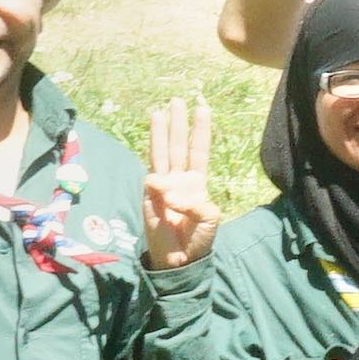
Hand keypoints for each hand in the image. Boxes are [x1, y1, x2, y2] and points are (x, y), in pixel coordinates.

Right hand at [139, 97, 222, 269]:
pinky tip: (156, 177)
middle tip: (176, 100)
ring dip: (159, 134)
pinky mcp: (149, 197)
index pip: (198, 150)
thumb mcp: (210, 220)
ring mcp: (163, 186)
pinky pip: (152, 182)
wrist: (180, 259)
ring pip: (161, 154)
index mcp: (197, 183)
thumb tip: (170, 193)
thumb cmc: (198, 240)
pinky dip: (156, 178)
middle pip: (178, 145)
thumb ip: (198, 205)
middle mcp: (180, 180)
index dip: (200, 131)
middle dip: (177, 124)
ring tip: (158, 112)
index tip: (202, 109)